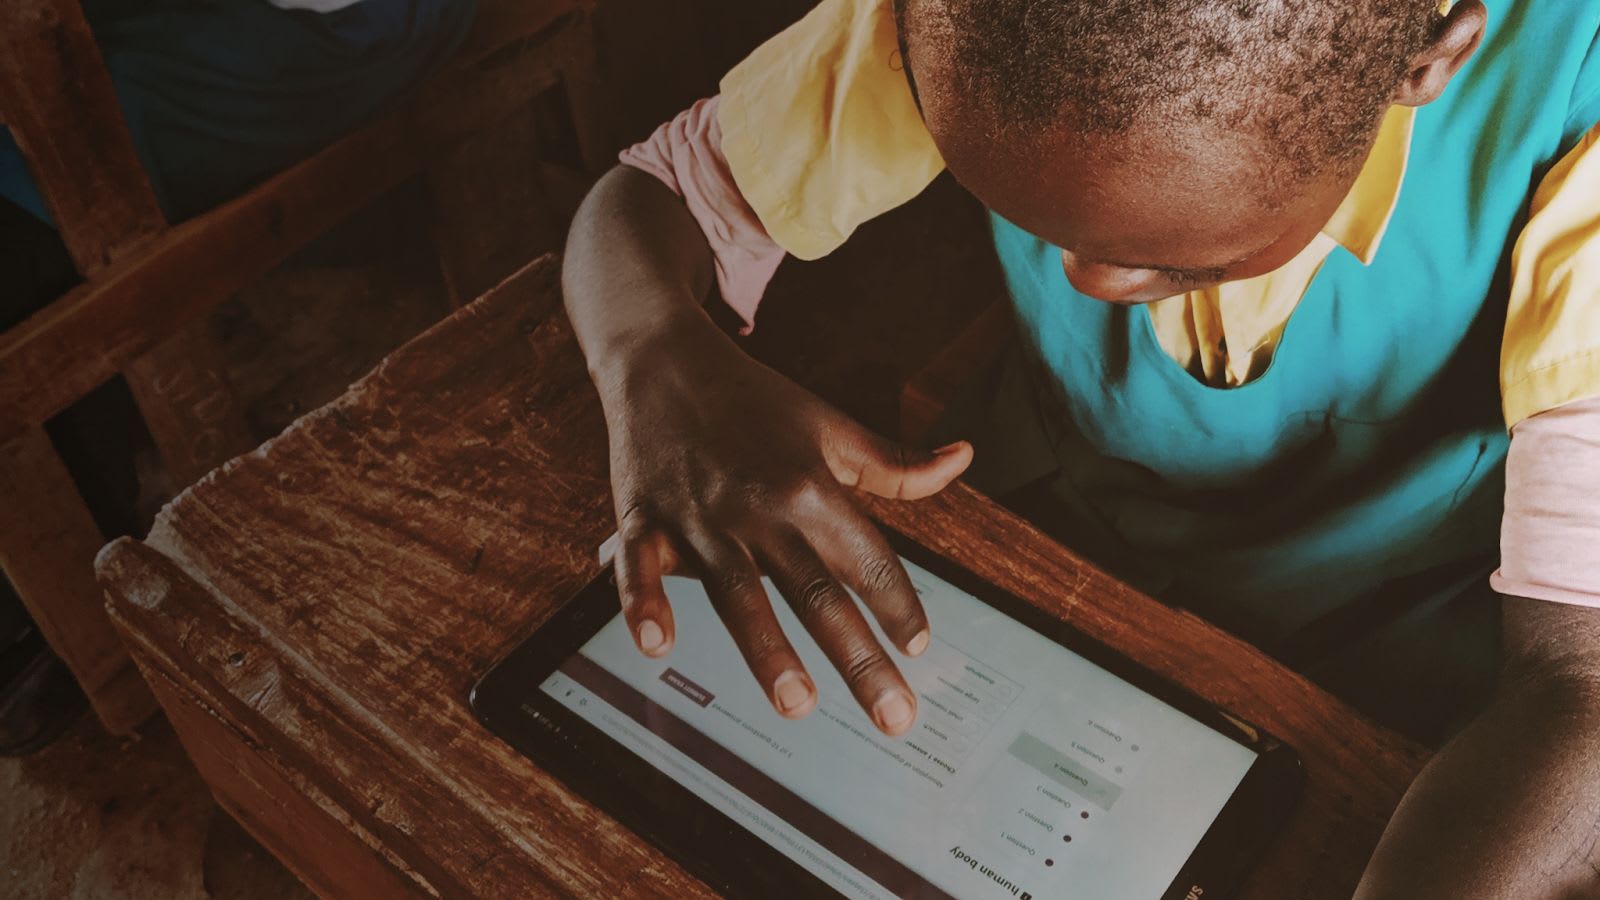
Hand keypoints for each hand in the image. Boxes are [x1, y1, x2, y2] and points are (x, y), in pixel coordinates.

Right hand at [593, 314, 971, 735]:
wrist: (663, 360)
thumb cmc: (754, 402)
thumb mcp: (830, 427)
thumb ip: (895, 465)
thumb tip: (964, 460)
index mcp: (811, 487)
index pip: (866, 557)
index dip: (898, 603)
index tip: (920, 648)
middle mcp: (760, 508)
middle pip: (816, 593)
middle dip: (859, 659)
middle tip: (894, 717)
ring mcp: (700, 518)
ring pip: (739, 593)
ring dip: (768, 651)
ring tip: (799, 705)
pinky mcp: (642, 519)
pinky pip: (640, 567)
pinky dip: (644, 603)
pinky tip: (658, 646)